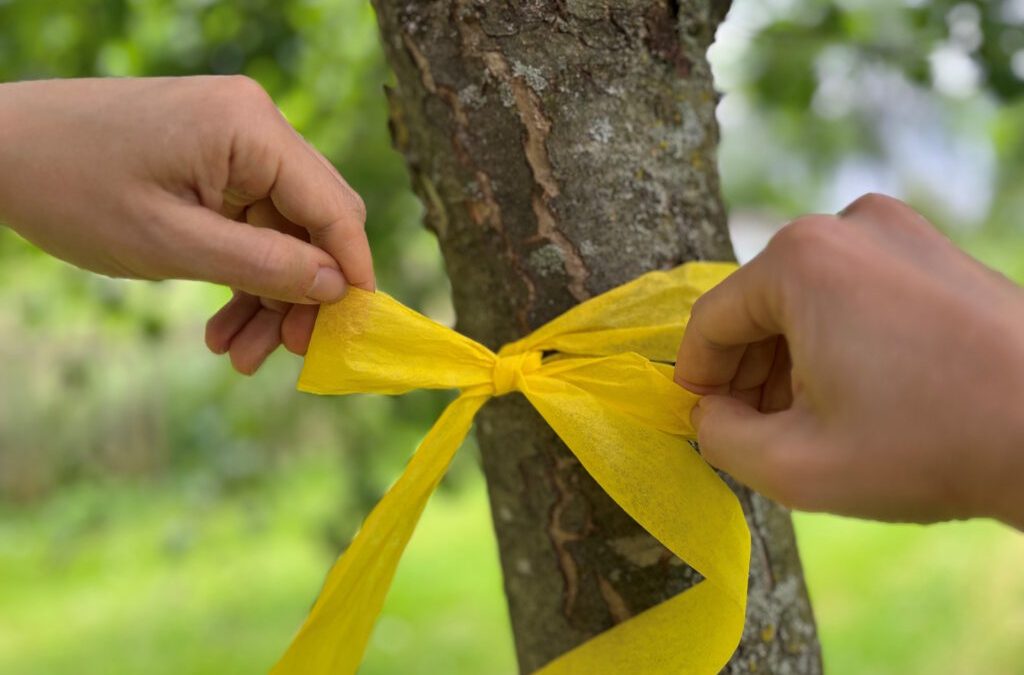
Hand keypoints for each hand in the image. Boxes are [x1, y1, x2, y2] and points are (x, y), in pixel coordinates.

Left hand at [0, 76, 372, 373]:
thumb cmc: (73, 190)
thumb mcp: (172, 242)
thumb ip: (265, 266)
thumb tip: (338, 289)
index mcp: (251, 129)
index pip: (333, 207)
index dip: (352, 273)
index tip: (354, 332)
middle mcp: (255, 127)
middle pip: (314, 222)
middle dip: (303, 293)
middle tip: (285, 355)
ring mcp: (234, 145)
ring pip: (283, 234)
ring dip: (268, 296)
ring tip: (236, 355)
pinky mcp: (213, 164)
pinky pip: (250, 227)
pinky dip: (242, 275)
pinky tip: (221, 325)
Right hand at [675, 194, 1023, 527]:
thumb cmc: (929, 446)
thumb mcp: (794, 466)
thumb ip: (718, 439)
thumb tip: (707, 414)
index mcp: (800, 259)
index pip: (712, 322)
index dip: (697, 380)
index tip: (704, 424)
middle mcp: (846, 224)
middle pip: (760, 305)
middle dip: (749, 373)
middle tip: (759, 433)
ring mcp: (899, 230)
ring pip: (807, 298)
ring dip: (792, 358)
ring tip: (811, 421)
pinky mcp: (935, 249)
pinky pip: (855, 291)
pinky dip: (839, 338)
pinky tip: (859, 394)